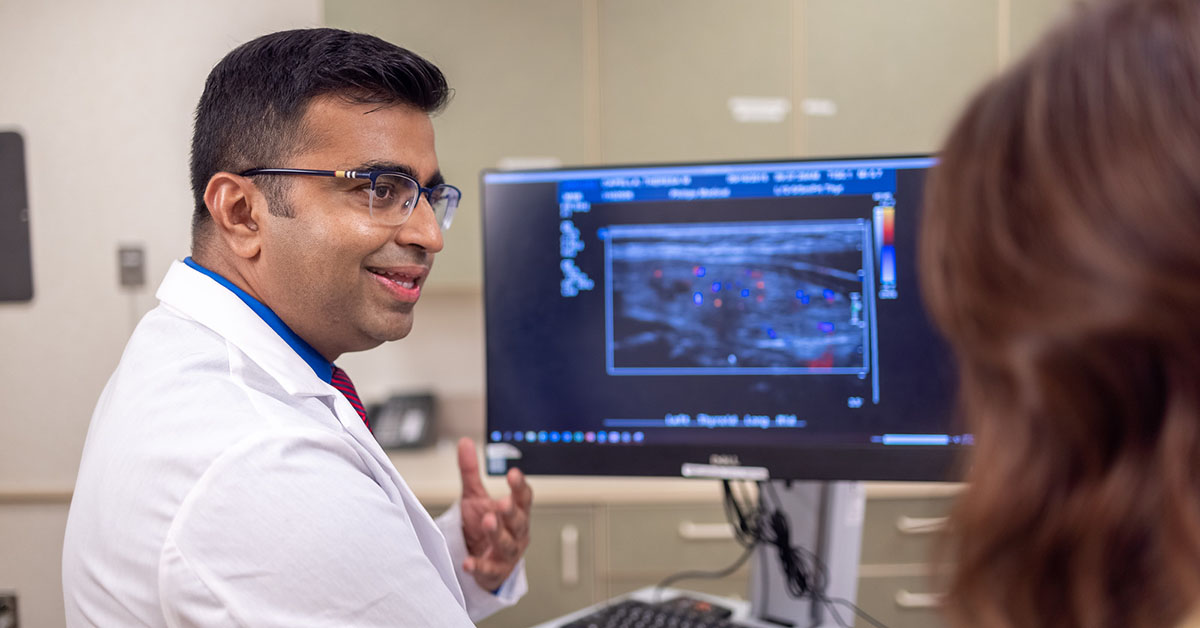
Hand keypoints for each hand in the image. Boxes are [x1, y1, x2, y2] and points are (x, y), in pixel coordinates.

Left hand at [456, 437, 532, 591]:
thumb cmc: (482, 527)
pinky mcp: (495, 572)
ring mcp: (508, 554)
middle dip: (511, 512)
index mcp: (516, 512)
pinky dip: (479, 566)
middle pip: (519, 521)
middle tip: (503, 503)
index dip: (520, 486)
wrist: (481, 562)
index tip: (513, 474)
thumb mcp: (475, 497)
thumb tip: (465, 442)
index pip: (524, 497)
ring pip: (507, 544)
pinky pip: (489, 569)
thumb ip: (471, 472)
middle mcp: (517, 533)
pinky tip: (468, 562)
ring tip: (488, 522)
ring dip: (498, 534)